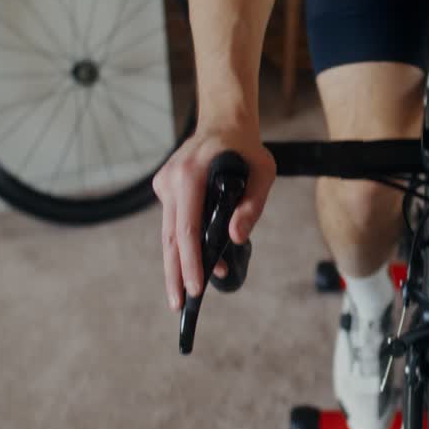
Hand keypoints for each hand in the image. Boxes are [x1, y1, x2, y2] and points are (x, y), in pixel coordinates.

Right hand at [152, 118, 275, 310]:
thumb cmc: (247, 148)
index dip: (191, 262)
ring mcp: (165, 184)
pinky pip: (174, 223)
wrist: (224, 122)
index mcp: (190, 176)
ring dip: (176, 265)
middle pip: (171, 238)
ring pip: (168, 234)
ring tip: (182, 295)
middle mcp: (171, 181)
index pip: (187, 229)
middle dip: (175, 275)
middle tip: (179, 306)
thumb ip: (252, 205)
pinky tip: (190, 266)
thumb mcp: (263, 172)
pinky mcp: (166, 189)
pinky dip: (182, 246)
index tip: (196, 288)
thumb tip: (234, 238)